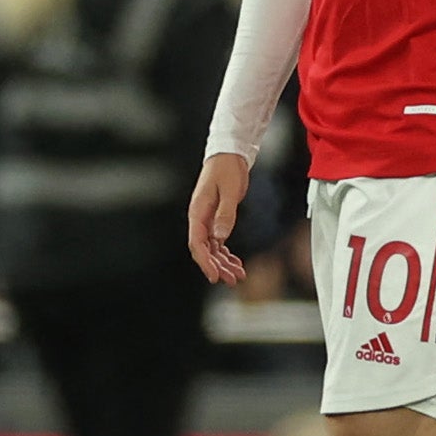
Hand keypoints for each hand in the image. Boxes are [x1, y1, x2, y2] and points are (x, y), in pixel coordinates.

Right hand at [189, 152, 250, 283]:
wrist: (229, 155)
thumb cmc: (226, 169)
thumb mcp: (229, 192)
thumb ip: (225, 214)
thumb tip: (219, 237)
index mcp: (198, 213)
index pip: (197, 244)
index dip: (205, 262)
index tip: (214, 276)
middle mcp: (200, 219)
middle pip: (204, 250)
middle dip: (217, 267)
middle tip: (232, 280)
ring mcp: (207, 220)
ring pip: (212, 248)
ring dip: (223, 263)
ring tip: (238, 275)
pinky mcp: (216, 218)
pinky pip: (218, 242)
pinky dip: (226, 253)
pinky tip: (236, 262)